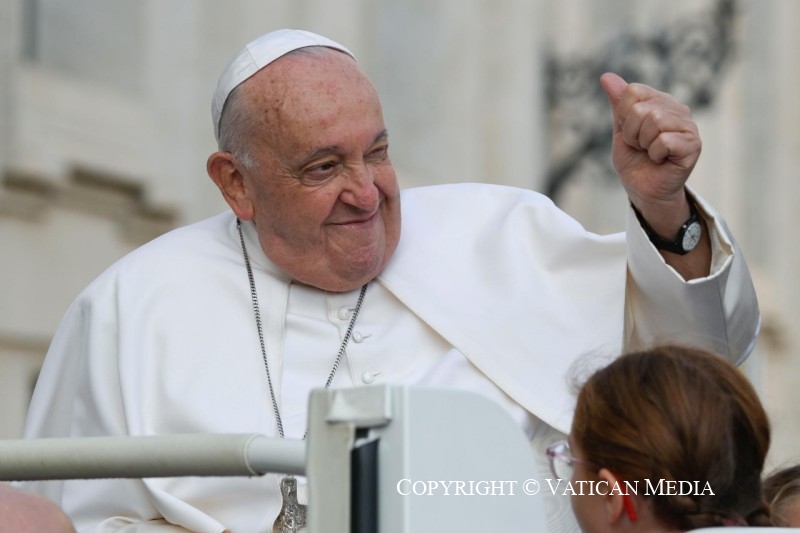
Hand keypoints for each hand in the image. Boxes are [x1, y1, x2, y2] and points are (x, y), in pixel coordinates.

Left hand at [600, 72, 700, 226]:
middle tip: (641, 146)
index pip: (633, 91)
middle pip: (641, 108)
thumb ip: (618, 103)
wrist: (642, 189)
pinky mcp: (693, 144)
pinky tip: (661, 160)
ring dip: (643, 143)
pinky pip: (663, 140)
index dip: (623, 116)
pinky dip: (655, 154)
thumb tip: (606, 76)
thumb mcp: (620, 129)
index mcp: (659, 101)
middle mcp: (677, 109)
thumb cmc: (634, 160)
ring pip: (654, 121)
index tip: (630, 133)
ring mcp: (688, 126)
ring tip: (650, 152)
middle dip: (632, 133)